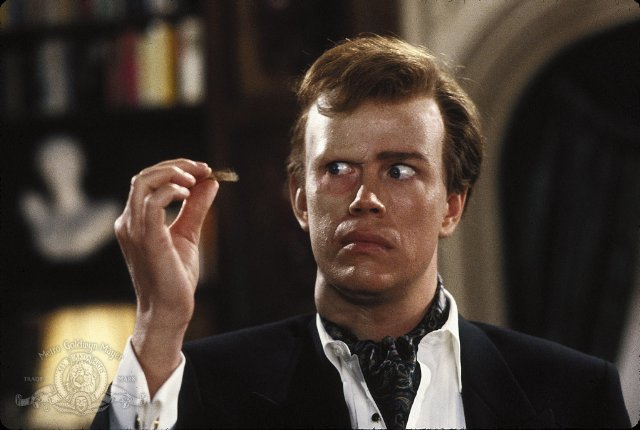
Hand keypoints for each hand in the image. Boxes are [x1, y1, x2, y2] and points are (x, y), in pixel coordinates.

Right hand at [114, 159, 217, 395]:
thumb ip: (196, 208)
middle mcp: (128, 222)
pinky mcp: (146, 238)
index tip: (202, 170)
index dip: (174, 169)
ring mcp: (133, 229)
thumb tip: (210, 183)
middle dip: (175, 166)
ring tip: (195, 180)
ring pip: (144, 183)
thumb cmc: (175, 277)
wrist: (170, 309)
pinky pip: (152, 203)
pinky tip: (188, 194)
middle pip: (144, 176)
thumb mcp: (188, 234)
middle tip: (203, 169)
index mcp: (134, 220)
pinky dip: (171, 191)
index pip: (147, 181)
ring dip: (173, 174)